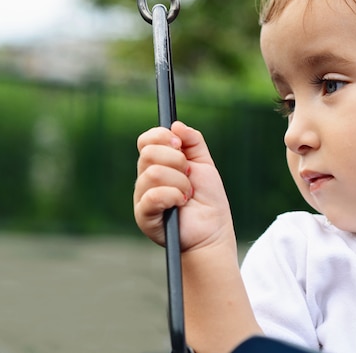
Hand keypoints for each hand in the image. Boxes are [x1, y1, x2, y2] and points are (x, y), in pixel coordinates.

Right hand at [134, 121, 233, 250]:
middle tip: (189, 176)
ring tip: (188, 194)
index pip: (146, 140)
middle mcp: (146, 178)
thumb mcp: (204, 164)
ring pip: (153, 172)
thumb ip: (193, 141)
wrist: (213, 230)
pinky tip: (181, 203)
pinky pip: (152, 195)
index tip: (180, 146)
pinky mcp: (144, 215)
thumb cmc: (208, 200)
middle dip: (177, 161)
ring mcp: (142, 196)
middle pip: (148, 153)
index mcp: (158, 164)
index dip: (162, 137)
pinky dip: (173, 195)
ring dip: (179, 182)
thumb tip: (176, 125)